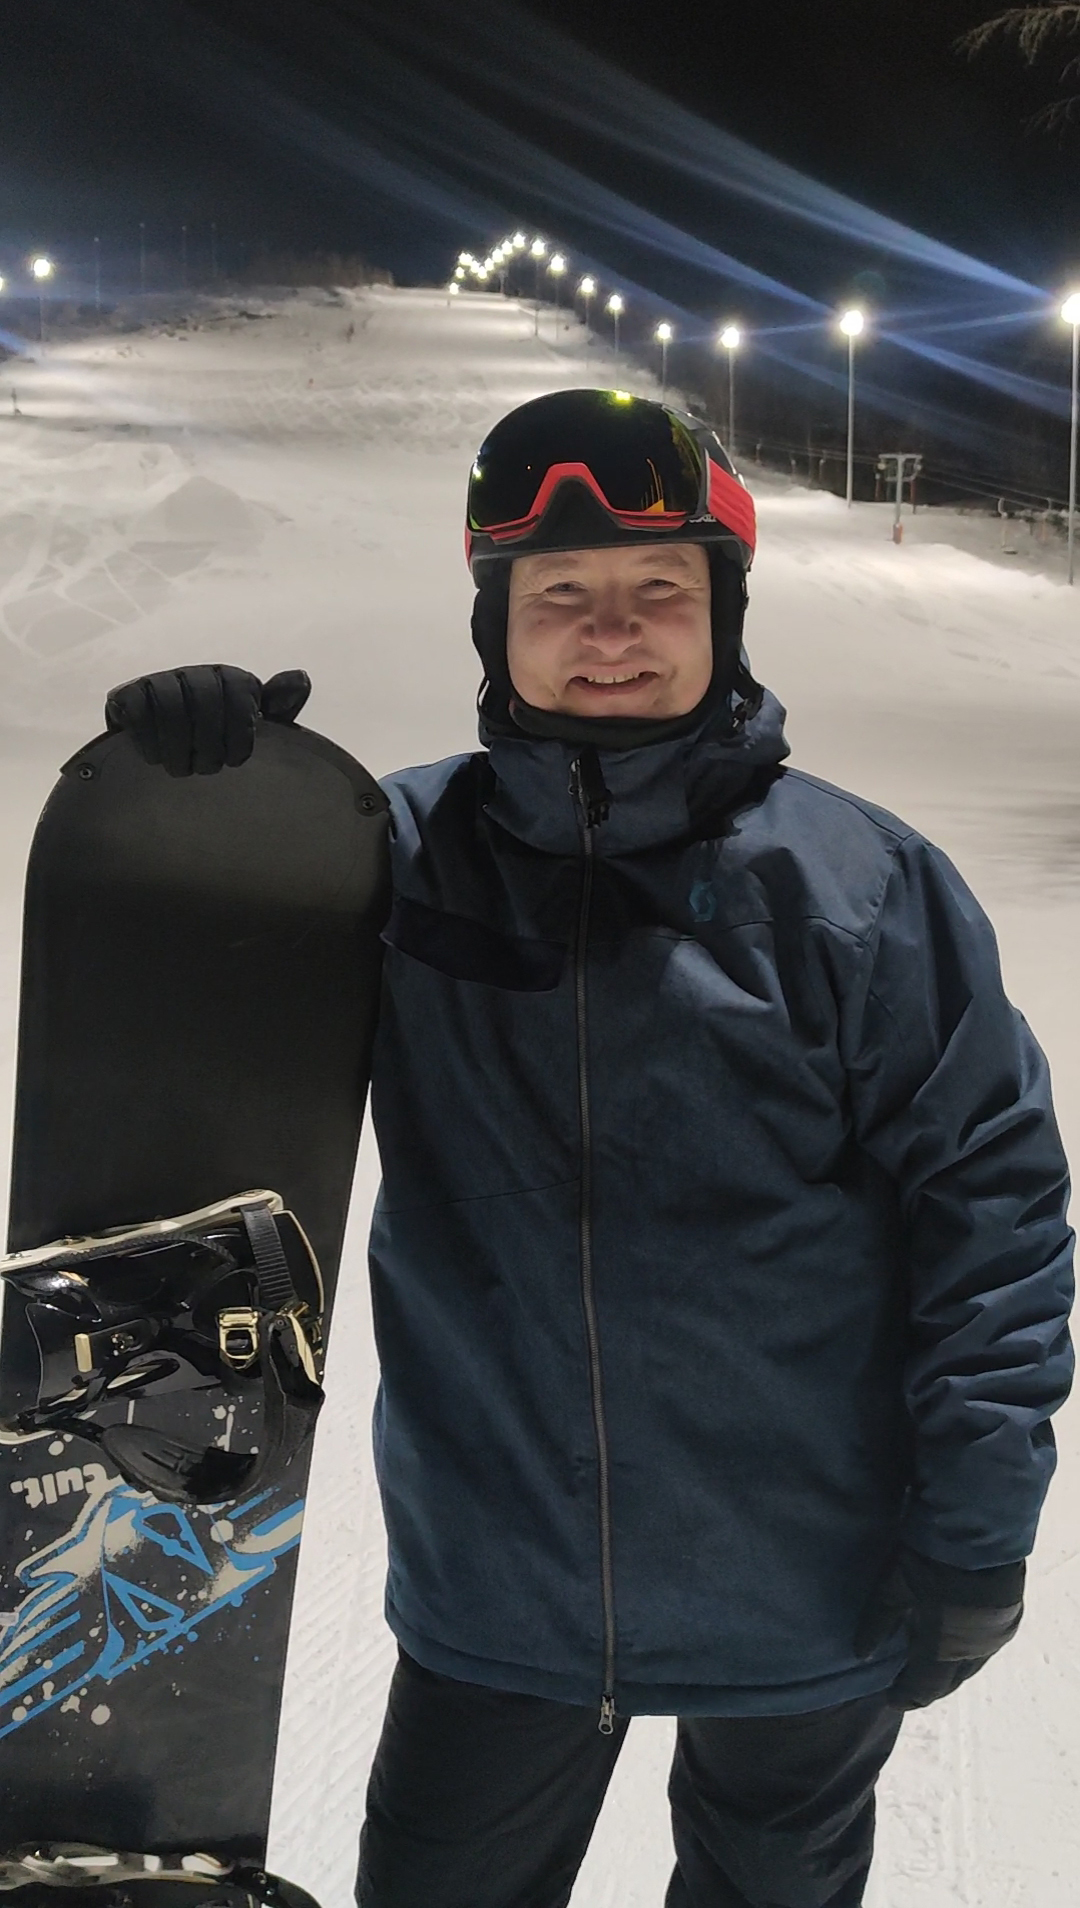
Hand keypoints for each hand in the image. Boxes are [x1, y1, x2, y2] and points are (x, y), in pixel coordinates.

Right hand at [104, 664, 310, 776]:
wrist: (164, 752)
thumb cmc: (218, 741)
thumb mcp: (254, 725)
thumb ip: (279, 704)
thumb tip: (302, 677)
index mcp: (230, 678)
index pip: (241, 693)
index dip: (240, 733)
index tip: (236, 760)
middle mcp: (196, 673)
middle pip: (205, 701)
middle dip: (208, 744)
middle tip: (207, 769)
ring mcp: (159, 680)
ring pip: (171, 708)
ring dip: (178, 748)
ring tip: (182, 769)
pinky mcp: (127, 694)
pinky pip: (139, 713)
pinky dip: (151, 741)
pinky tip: (157, 758)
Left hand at [854, 1544, 1024, 1710]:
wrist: (980, 1527)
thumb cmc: (929, 1557)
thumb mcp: (895, 1586)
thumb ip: (878, 1621)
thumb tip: (860, 1653)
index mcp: (945, 1648)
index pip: (924, 1687)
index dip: (906, 1696)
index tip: (890, 1698)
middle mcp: (974, 1651)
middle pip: (950, 1680)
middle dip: (929, 1684)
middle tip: (909, 1681)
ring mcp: (995, 1635)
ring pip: (970, 1665)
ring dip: (951, 1667)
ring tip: (929, 1661)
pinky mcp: (1009, 1617)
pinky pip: (984, 1647)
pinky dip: (967, 1650)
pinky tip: (956, 1640)